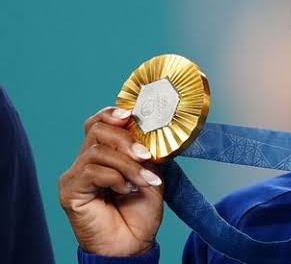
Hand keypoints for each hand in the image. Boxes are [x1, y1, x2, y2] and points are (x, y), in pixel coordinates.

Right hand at [60, 107, 163, 255]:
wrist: (133, 244)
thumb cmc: (141, 212)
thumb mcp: (151, 174)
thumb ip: (146, 152)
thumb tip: (151, 130)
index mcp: (105, 155)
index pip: (99, 123)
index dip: (113, 114)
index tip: (132, 114)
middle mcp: (86, 162)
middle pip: (96, 129)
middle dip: (125, 139)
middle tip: (145, 155)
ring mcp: (75, 176)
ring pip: (97, 151)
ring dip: (127, 164)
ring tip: (145, 180)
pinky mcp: (70, 191)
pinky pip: (91, 171)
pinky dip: (115, 177)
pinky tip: (126, 190)